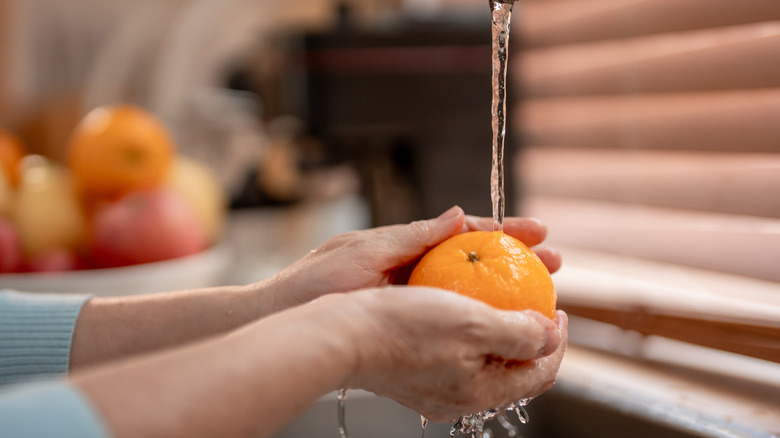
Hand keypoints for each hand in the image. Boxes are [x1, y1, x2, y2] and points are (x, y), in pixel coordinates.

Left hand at [262, 206, 561, 312]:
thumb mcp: (366, 250)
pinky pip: (449, 319)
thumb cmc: (316, 282)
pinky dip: (477, 319)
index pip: (465, 232)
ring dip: (505, 291)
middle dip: (517, 259)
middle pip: (476, 261)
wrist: (287, 320)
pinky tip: (499, 329)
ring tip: (541, 297)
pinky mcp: (405, 323)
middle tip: (555, 263)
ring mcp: (412, 297)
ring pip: (468, 291)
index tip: (540, 231)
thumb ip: (413, 235)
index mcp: (407, 245)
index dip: (504, 230)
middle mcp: (415, 269)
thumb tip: (458, 215)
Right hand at [342, 287, 567, 421]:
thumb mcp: (473, 323)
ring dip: (500, 328)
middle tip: (535, 301)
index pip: (540, 373)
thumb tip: (549, 337)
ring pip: (485, 360)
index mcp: (482, 391)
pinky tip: (463, 305)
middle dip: (531, 334)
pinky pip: (457, 354)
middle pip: (514, 369)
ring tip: (502, 298)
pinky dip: (470, 331)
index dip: (557, 340)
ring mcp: (437, 388)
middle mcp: (462, 397)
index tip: (558, 307)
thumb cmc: (404, 327)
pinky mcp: (417, 374)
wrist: (342, 335)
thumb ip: (519, 333)